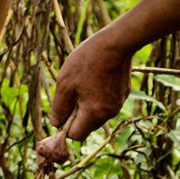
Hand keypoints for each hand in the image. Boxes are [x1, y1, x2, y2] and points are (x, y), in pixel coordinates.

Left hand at [41, 34, 132, 161]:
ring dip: (87, 105)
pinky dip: (98, 97)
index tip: (62, 109)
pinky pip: (106, 103)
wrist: (115, 42)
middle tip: (71, 93)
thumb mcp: (65, 83)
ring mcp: (118, 103)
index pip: (76, 135)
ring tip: (83, 82)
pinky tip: (95, 77)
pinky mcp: (123, 94)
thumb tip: (56, 124)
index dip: (65, 126)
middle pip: (87, 126)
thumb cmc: (87, 61)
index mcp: (94, 113)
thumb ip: (59, 108)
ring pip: (97, 115)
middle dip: (76, 115)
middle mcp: (109, 113)